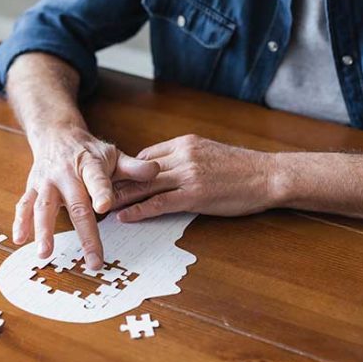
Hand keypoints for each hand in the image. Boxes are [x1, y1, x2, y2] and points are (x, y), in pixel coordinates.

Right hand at [13, 126, 159, 268]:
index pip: (97, 180)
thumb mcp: (113, 154)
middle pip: (75, 205)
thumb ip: (133, 167)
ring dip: (43, 231)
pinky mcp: (32, 188)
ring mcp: (46, 183)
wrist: (56, 134)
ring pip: (44, 207)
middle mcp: (65, 174)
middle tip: (92, 259)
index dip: (101, 192)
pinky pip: (24, 205)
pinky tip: (19, 239)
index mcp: (89, 165)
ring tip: (44, 253)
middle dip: (84, 234)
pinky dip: (20, 222)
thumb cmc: (89, 151)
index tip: (105, 207)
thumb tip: (156, 171)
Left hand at [112, 134, 277, 221]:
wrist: (268, 176)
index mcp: (185, 143)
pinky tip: (125, 218)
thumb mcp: (209, 154)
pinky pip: (160, 203)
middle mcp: (183, 155)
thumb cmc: (242, 169)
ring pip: (144, 186)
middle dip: (114, 183)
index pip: (145, 157)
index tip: (109, 182)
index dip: (126, 171)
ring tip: (99, 209)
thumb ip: (185, 158)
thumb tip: (165, 170)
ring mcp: (188, 174)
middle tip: (93, 195)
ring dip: (120, 198)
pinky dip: (139, 210)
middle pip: (139, 170)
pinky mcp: (195, 194)